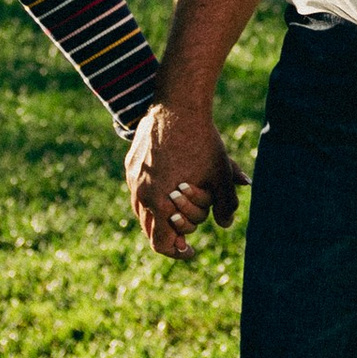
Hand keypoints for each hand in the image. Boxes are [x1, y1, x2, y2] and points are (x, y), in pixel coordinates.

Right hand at [126, 98, 243, 260]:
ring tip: (179, 211)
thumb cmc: (202, 141)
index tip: (190, 250)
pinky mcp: (131, 164)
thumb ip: (226, 203)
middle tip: (189, 229)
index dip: (177, 251)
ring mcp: (133, 178)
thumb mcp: (220, 173)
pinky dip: (152, 197)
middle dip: (172, 232)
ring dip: (160, 216)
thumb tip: (226, 224)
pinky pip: (138, 190)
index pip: (161, 244)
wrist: (178, 106)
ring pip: (142, 211)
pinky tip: (170, 187)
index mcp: (159, 202)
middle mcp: (140, 194)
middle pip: (151, 230)